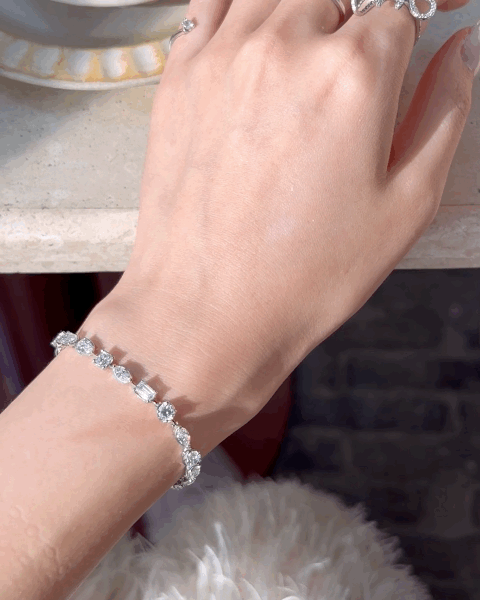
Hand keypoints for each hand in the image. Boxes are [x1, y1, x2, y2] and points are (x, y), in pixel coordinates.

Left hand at [90, 0, 475, 455]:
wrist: (207, 312)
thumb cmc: (302, 276)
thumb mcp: (405, 206)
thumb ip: (444, 111)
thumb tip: (462, 49)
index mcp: (353, 76)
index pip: (401, 8)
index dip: (411, 31)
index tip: (402, 56)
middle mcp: (284, 47)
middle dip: (355, 22)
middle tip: (352, 79)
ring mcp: (222, 57)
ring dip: (304, 13)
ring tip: (306, 70)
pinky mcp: (178, 78)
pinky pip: (211, 3)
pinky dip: (241, 10)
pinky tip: (255, 48)